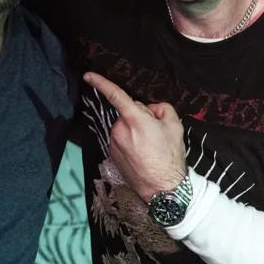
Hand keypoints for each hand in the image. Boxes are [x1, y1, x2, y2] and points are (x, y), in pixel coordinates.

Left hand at [83, 72, 185, 202]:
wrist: (162, 187)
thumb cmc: (170, 156)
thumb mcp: (175, 126)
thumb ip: (162, 109)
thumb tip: (152, 108)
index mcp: (135, 119)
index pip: (116, 96)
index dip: (101, 83)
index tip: (88, 75)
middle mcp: (120, 129)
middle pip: (128, 113)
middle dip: (139, 117)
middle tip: (155, 132)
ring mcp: (114, 143)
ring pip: (124, 127)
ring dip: (134, 131)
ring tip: (150, 146)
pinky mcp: (112, 154)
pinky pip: (121, 140)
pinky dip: (129, 142)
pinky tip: (141, 154)